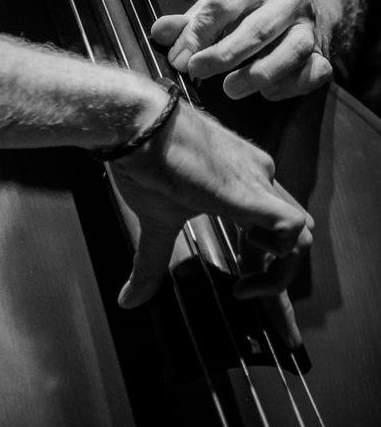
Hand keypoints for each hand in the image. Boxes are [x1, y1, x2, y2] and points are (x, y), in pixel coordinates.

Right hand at [110, 97, 313, 318]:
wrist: (138, 125)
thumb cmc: (144, 160)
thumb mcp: (154, 221)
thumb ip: (151, 263)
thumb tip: (128, 300)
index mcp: (238, 180)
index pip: (269, 227)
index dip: (267, 268)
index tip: (251, 296)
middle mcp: (257, 176)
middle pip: (288, 232)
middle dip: (277, 277)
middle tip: (250, 301)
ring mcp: (258, 181)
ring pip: (297, 233)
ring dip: (278, 273)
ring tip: (244, 290)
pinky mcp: (252, 192)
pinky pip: (292, 231)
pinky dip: (279, 262)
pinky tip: (246, 274)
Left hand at [150, 0, 331, 100]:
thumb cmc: (248, 4)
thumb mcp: (218, 1)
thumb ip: (189, 21)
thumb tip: (158, 33)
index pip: (223, 5)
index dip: (198, 34)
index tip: (181, 57)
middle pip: (256, 30)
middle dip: (223, 56)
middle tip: (196, 72)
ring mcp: (310, 26)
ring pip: (290, 52)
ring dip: (257, 75)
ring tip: (229, 89)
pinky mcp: (323, 52)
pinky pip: (314, 73)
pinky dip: (290, 85)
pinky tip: (267, 91)